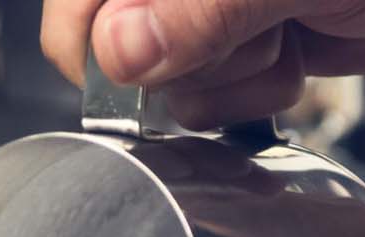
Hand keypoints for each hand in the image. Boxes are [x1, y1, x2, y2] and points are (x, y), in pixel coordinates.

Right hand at [40, 0, 364, 129]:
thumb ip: (201, 9)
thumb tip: (121, 49)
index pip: (73, 10)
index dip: (106, 49)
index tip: (160, 65)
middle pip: (112, 53)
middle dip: (185, 66)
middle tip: (252, 40)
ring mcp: (193, 11)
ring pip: (161, 86)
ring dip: (228, 82)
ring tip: (283, 38)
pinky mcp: (228, 46)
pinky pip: (206, 100)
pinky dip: (251, 93)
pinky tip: (291, 54)